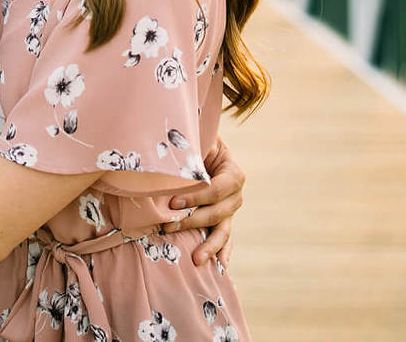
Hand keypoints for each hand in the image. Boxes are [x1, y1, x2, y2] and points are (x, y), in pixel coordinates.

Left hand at [161, 137, 243, 265]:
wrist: (200, 147)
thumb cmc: (194, 143)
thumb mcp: (196, 140)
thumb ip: (190, 148)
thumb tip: (170, 154)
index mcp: (233, 171)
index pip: (219, 188)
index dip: (198, 196)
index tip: (173, 202)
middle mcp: (235, 193)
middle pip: (219, 211)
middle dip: (193, 220)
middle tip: (169, 226)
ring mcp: (230, 209)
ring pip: (223, 229)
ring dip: (209, 245)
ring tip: (196, 259)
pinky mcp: (223, 219)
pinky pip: (225, 237)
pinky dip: (222, 251)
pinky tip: (219, 266)